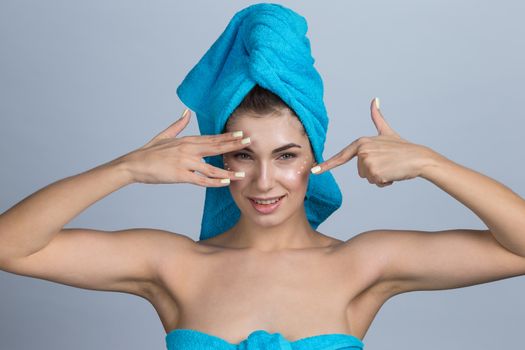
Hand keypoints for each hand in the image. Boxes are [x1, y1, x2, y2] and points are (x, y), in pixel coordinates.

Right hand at [120, 109, 249, 185]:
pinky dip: (213, 182)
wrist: (133, 164)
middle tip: (250, 142)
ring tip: (241, 173)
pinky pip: (200, 180)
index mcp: (186, 140)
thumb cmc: (148, 152)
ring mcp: (184, 162)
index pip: (211, 138)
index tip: (241, 134)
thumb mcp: (164, 135)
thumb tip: (186, 111)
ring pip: (211, 167)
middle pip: (215, 147)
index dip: (228, 136)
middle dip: (233, 145)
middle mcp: (187, 149)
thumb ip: (178, 124)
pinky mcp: (179, 175)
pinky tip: (224, 183)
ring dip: (227, 171)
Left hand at [311, 98, 434, 186]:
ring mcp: (367, 161)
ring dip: (380, 177)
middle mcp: (362, 151)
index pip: (341, 156)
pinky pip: (375, 183)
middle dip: (374, 171)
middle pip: (360, 171)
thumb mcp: (387, 132)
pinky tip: (393, 173)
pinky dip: (385, 182)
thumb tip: (374, 99)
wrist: (419, 158)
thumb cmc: (403, 148)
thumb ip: (377, 117)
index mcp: (361, 142)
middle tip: (387, 162)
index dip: (327, 165)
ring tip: (391, 166)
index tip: (315, 171)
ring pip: (367, 178)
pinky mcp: (374, 171)